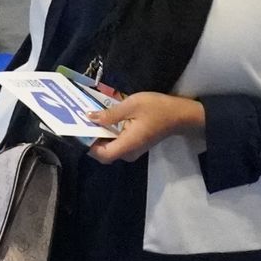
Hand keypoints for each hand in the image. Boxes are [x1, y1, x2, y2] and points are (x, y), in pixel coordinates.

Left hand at [85, 92, 203, 163]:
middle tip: (80, 122)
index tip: (79, 131)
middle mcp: (129, 152)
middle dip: (90, 139)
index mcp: (128, 144)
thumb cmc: (157, 109)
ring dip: (99, 135)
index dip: (88, 145)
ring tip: (88, 118)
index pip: (102, 155)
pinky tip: (102, 119)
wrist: (181, 114)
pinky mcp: (135, 144)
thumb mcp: (132, 105)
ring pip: (110, 147)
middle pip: (104, 152)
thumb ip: (109, 114)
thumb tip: (89, 117)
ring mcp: (133, 149)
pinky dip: (108, 133)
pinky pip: (117, 142)